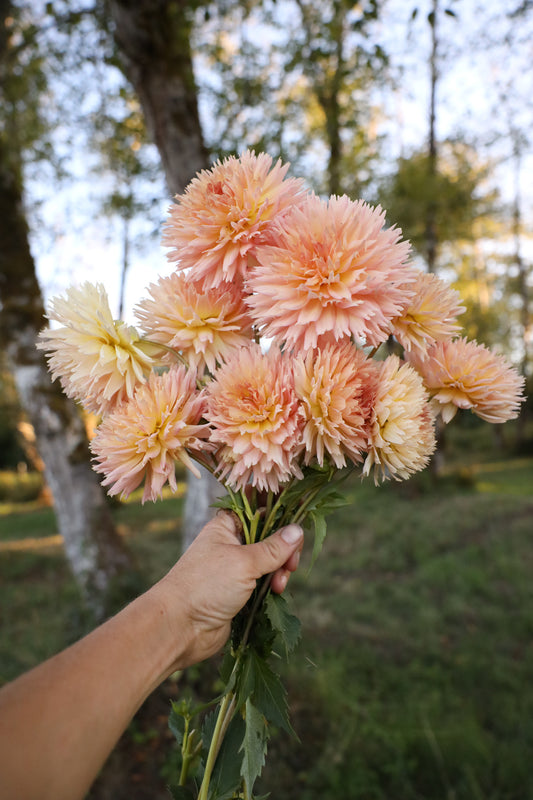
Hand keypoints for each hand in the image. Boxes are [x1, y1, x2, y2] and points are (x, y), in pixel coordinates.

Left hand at [157, 510, 303, 669]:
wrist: (179, 626)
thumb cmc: (205, 585)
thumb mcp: (244, 562)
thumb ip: (273, 547)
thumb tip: (298, 530)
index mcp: (227, 525)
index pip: (257, 506)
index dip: (278, 506)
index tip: (299, 508)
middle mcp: (231, 543)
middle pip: (270, 534)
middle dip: (285, 547)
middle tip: (291, 563)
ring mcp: (236, 567)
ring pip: (271, 560)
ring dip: (281, 569)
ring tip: (278, 585)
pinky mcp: (240, 590)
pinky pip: (265, 580)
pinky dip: (273, 585)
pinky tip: (275, 592)